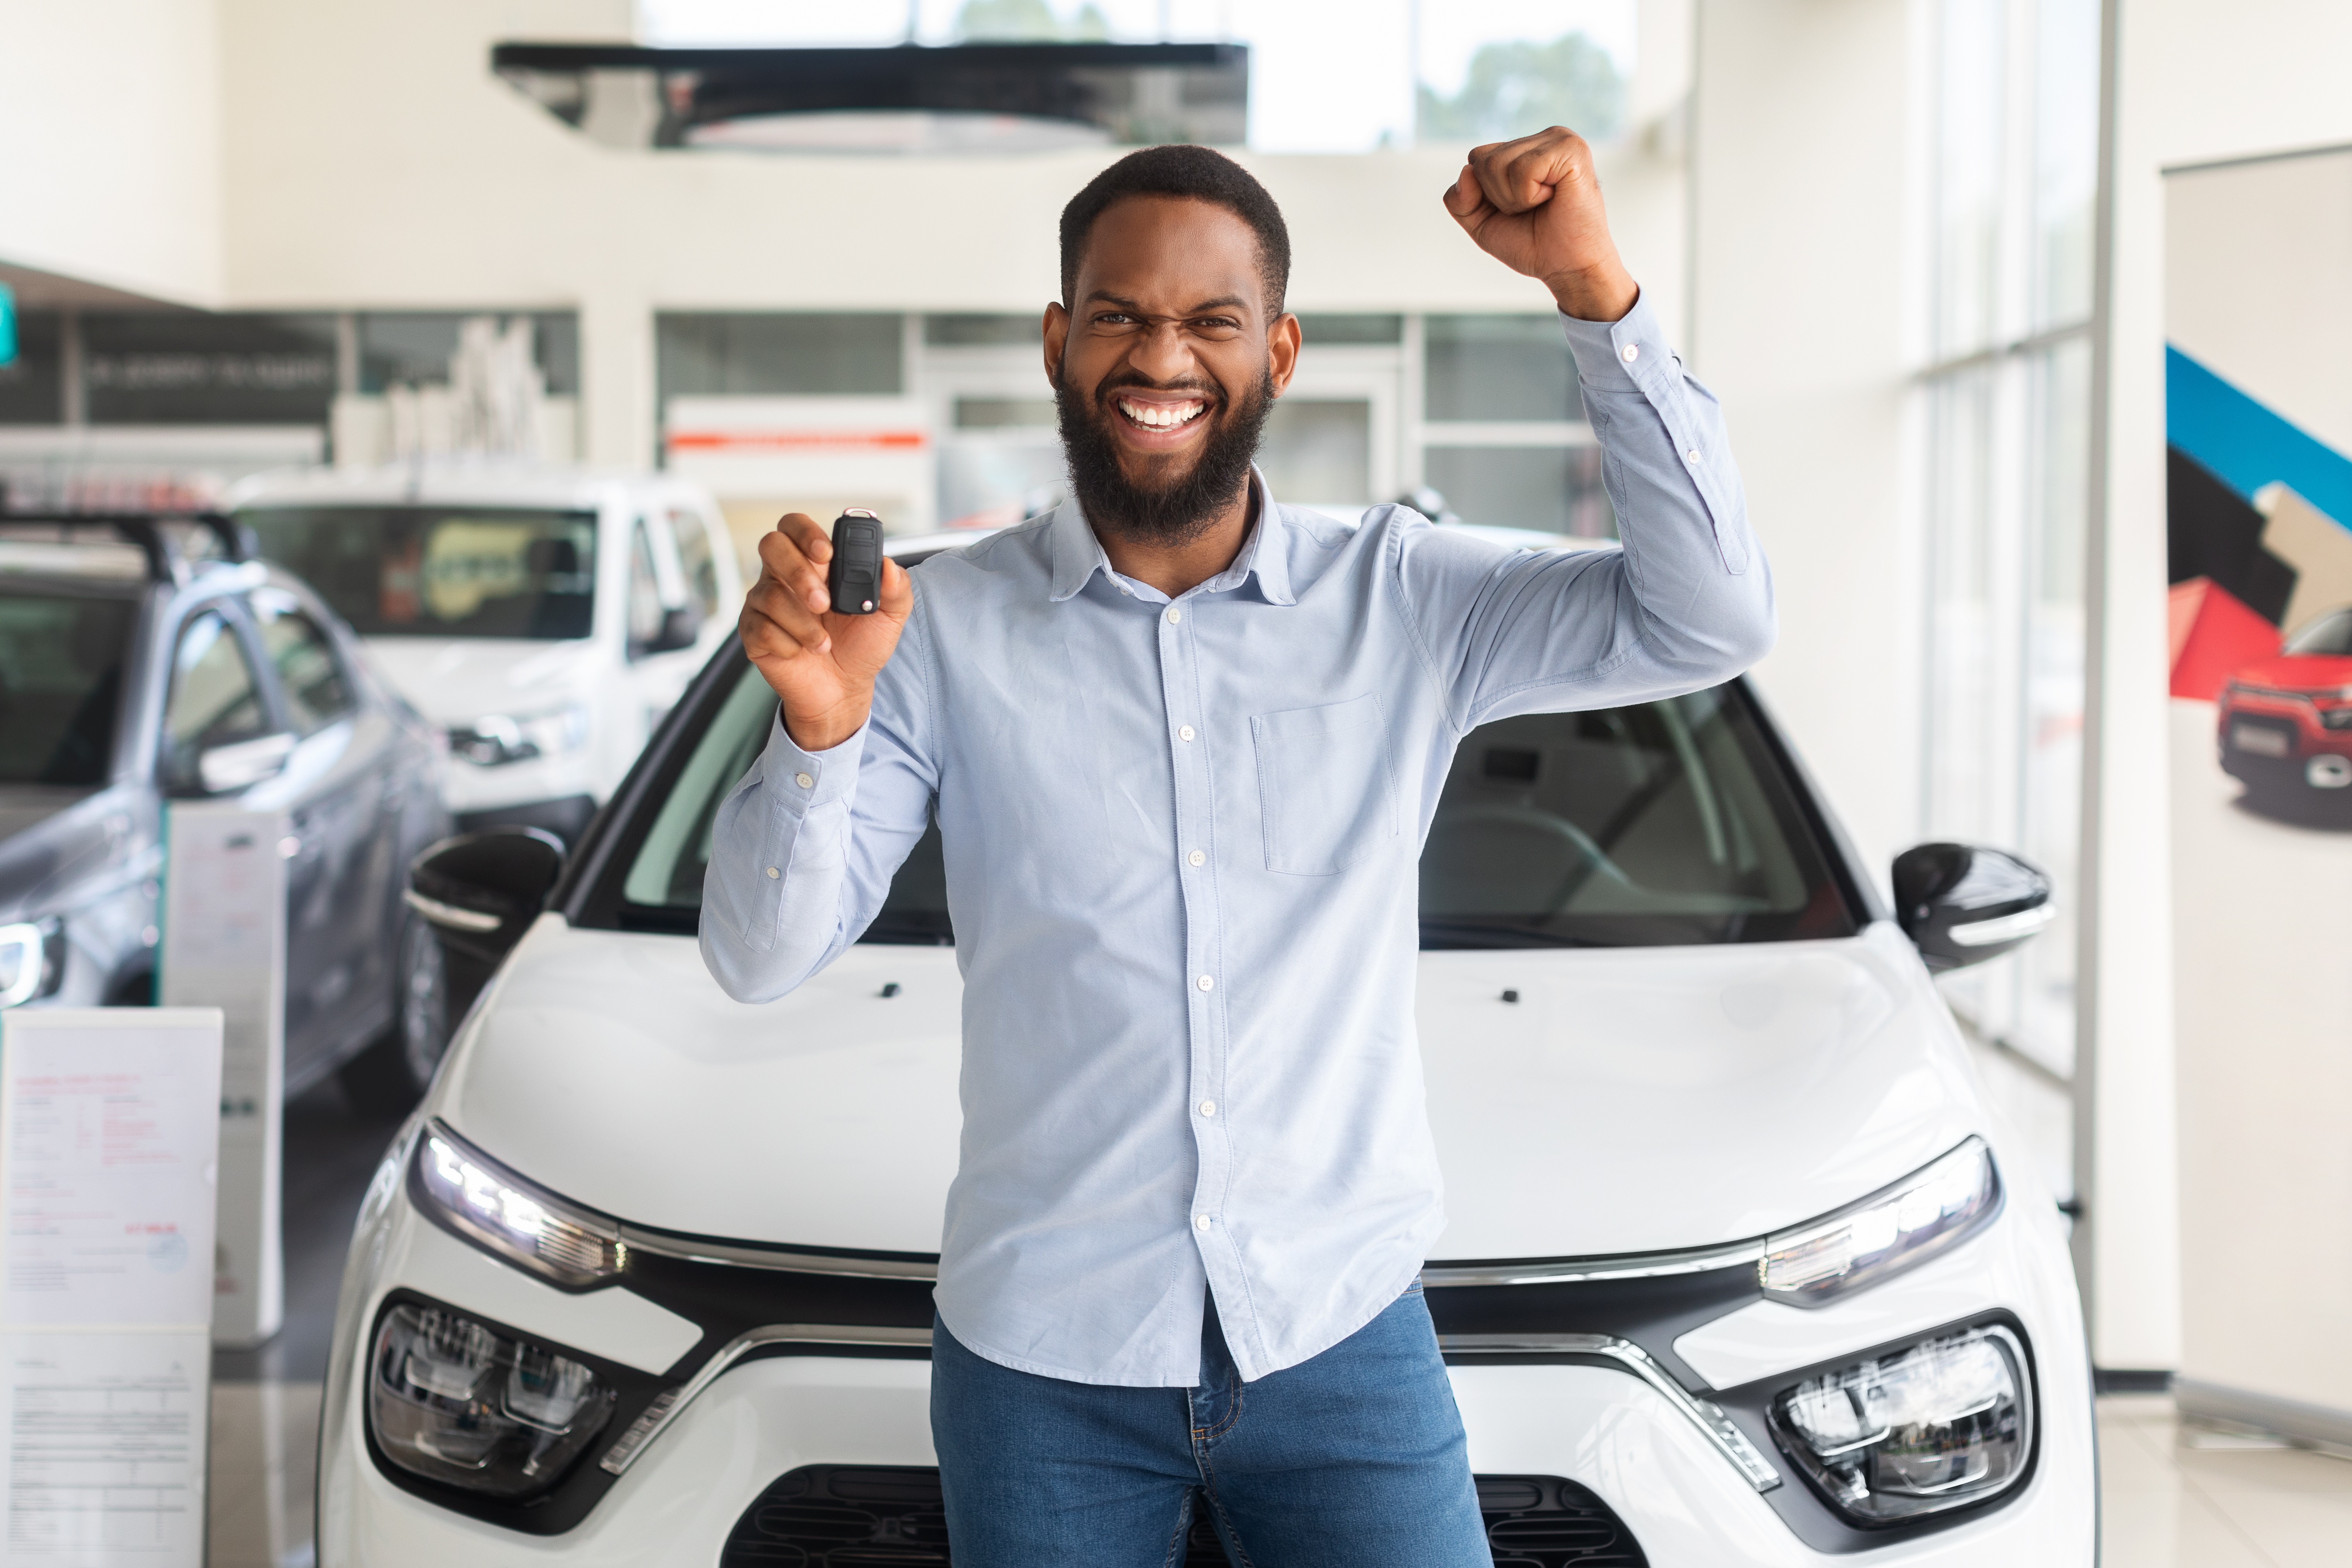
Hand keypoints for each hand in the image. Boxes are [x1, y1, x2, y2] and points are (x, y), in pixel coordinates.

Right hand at [738, 513, 910, 751]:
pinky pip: (759, 627)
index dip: (806, 532)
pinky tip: (803, 652)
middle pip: (771, 545)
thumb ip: (896, 588)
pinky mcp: (753, 632)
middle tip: (824, 603)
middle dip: (798, 572)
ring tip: (824, 643)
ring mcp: (764, 603)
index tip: (827, 554)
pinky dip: (787, 643)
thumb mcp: (889, 617)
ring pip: (769, 594)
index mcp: (815, 564)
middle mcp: (784, 576)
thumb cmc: (861, 646)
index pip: (795, 526)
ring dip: (802, 623)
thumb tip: (889, 566)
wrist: (844, 690)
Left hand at [1443, 126, 1638, 322]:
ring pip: (1497, 164)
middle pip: (1482, 160)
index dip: (1486, 194)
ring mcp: (1559, 138)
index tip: (1517, 208)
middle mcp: (1543, 137)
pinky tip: (1554, 197)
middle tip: (1532, 209)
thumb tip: (1466, 170)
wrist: (1568, 267)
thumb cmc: (1531, 244)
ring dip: (1514, 198)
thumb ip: (1460, 199)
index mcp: (1526, 147)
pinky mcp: (1572, 149)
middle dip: (1499, 197)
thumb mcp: (1481, 224)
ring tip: (1543, 204)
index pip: (1476, 158)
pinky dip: (1530, 195)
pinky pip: (1523, 169)